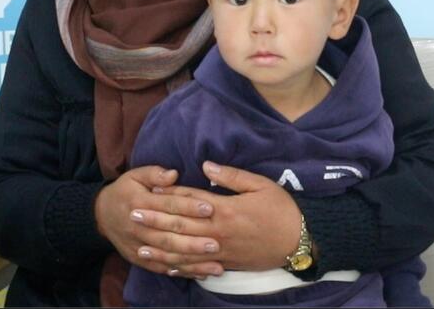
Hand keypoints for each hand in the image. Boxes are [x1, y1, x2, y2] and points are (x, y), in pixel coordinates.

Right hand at [94, 166, 223, 278]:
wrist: (101, 215)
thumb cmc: (125, 191)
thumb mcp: (135, 175)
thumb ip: (154, 173)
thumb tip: (174, 174)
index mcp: (139, 202)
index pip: (167, 205)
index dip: (188, 206)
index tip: (209, 208)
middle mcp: (139, 226)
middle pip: (168, 235)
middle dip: (193, 241)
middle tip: (216, 243)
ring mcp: (138, 245)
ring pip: (167, 255)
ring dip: (192, 262)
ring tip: (215, 265)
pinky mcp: (139, 259)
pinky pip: (162, 267)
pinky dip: (181, 272)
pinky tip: (200, 274)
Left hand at [150, 161, 301, 271]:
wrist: (301, 241)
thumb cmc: (281, 209)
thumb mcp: (260, 184)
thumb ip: (231, 175)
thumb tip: (205, 164)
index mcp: (225, 209)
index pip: (189, 200)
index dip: (167, 194)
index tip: (147, 190)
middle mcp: (218, 232)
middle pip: (181, 226)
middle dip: (155, 221)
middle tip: (132, 216)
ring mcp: (221, 251)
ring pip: (185, 251)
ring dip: (161, 249)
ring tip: (139, 246)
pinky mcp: (227, 264)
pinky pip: (200, 268)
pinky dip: (182, 268)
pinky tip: (166, 267)